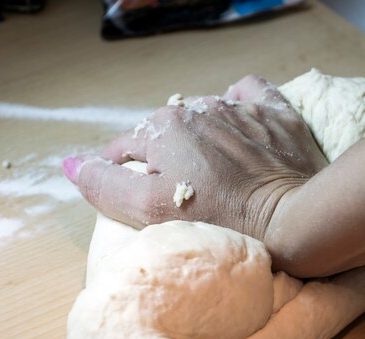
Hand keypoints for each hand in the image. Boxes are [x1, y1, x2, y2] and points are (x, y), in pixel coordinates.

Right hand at [63, 75, 327, 242]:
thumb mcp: (150, 211)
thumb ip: (106, 185)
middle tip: (178, 190)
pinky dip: (241, 103)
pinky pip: (250, 93)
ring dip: (199, 136)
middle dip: (163, 156)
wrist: (293, 218)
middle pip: (165, 131)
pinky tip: (240, 121)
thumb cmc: (220, 220)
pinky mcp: (276, 113)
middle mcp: (199, 109)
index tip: (135, 194)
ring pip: (204, 115)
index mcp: (164, 129)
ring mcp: (240, 108)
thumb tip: (70, 164)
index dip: (124, 171)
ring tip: (211, 168)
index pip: (127, 147)